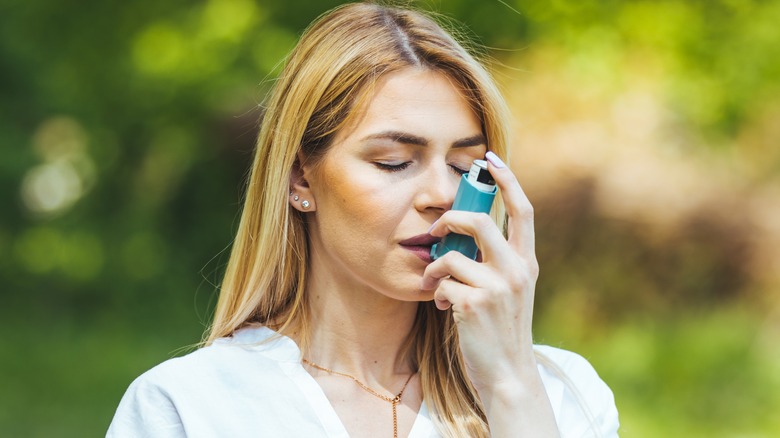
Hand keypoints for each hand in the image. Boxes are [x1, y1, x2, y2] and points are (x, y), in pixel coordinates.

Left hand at [421, 151, 539, 390]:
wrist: (507, 373)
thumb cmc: (500, 329)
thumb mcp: (509, 290)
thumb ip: (494, 262)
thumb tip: (461, 235)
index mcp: (527, 262)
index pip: (523, 210)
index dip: (507, 179)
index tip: (491, 157)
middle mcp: (517, 270)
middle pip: (479, 220)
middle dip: (450, 219)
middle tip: (436, 230)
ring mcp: (497, 288)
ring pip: (452, 255)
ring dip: (435, 267)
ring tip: (436, 283)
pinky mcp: (474, 305)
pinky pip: (442, 283)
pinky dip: (437, 293)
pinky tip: (445, 310)